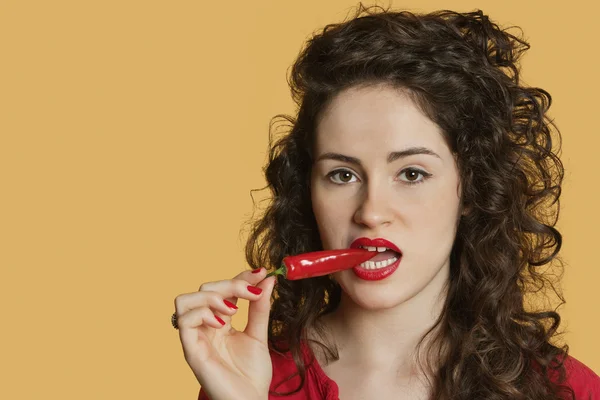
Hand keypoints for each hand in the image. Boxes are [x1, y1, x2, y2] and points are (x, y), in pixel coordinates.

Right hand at [174, 268, 275, 399]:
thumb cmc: (252, 375)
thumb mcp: (259, 334)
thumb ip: (260, 308)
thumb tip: (268, 280)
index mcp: (220, 321)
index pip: (224, 288)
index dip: (240, 276)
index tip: (262, 273)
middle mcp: (204, 327)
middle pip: (204, 288)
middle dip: (230, 284)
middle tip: (251, 293)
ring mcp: (196, 338)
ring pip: (185, 299)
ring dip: (211, 297)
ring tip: (233, 310)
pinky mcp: (191, 350)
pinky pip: (184, 321)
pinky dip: (203, 314)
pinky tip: (223, 324)